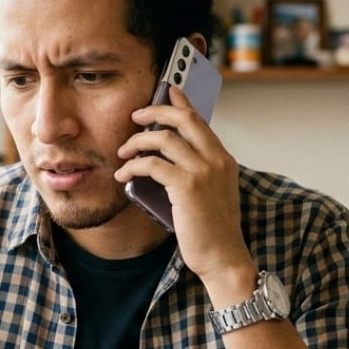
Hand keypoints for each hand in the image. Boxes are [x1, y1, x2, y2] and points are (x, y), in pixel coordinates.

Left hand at [115, 84, 253, 282]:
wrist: (223, 258)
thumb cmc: (211, 231)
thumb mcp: (210, 194)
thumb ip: (195, 172)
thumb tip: (161, 157)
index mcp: (224, 160)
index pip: (201, 120)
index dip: (182, 102)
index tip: (168, 90)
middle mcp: (217, 160)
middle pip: (184, 119)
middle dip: (155, 111)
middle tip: (135, 116)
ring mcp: (204, 171)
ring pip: (165, 138)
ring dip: (138, 141)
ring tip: (124, 151)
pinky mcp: (187, 186)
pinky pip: (152, 164)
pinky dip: (134, 165)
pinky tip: (124, 174)